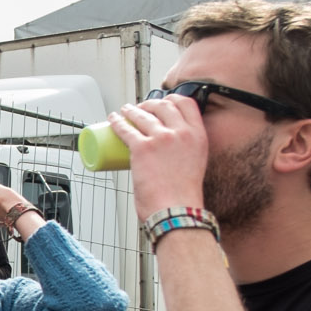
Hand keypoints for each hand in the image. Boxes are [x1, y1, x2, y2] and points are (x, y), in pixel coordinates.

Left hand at [113, 95, 208, 221]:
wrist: (176, 211)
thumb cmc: (183, 196)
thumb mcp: (195, 164)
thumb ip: (186, 154)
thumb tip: (169, 153)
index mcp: (198, 136)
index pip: (187, 103)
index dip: (172, 99)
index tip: (163, 102)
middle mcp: (182, 133)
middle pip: (163, 105)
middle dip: (149, 103)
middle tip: (141, 108)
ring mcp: (161, 138)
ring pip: (142, 115)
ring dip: (131, 110)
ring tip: (125, 111)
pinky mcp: (142, 147)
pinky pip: (125, 129)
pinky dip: (117, 122)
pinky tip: (113, 120)